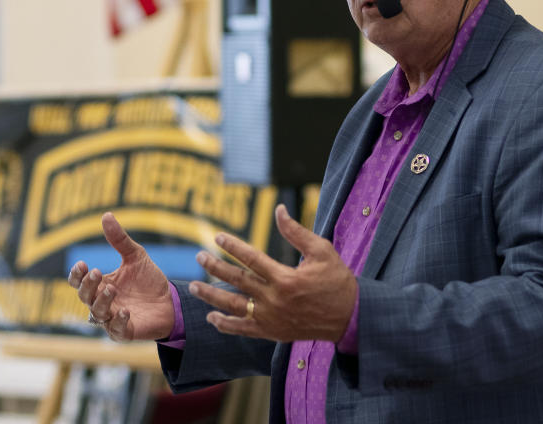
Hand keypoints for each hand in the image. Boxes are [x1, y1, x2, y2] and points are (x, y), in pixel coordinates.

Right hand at [68, 212, 174, 341]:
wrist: (172, 301)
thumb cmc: (149, 280)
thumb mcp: (136, 256)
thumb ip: (119, 239)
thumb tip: (106, 215)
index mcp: (101, 284)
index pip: (78, 282)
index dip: (76, 275)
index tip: (82, 264)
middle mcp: (102, 302)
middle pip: (84, 296)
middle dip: (88, 285)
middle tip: (97, 272)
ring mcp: (112, 318)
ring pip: (97, 313)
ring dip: (101, 301)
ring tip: (112, 289)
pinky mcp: (126, 331)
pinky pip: (116, 330)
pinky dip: (118, 321)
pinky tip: (125, 311)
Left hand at [189, 204, 356, 342]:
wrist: (349, 318)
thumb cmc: (336, 281)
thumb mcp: (322, 251)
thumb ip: (296, 232)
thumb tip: (278, 210)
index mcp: (285, 278)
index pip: (251, 259)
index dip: (232, 246)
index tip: (217, 237)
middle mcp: (274, 299)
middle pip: (237, 281)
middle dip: (215, 267)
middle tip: (199, 256)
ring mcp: (271, 318)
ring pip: (234, 306)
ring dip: (211, 296)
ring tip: (193, 286)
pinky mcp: (272, 332)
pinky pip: (243, 330)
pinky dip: (225, 325)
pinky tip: (211, 318)